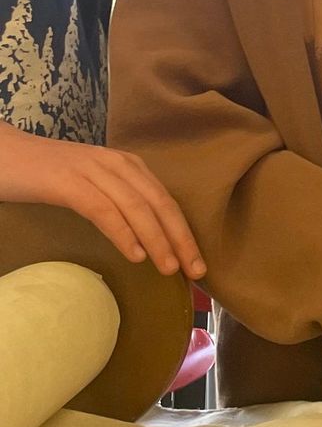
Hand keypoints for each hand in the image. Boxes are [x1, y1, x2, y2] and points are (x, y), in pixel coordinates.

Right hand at [0, 123, 205, 279]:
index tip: (198, 263)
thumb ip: (118, 202)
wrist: (4, 154)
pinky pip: (104, 210)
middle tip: (196, 272)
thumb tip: (145, 240)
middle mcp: (117, 164)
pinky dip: (123, 232)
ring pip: (137, 207)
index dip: (185, 232)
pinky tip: (135, 254)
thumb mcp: (93, 185)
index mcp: (127, 165)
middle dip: (181, 239)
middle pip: (160, 204)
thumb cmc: (47, 176)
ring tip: (169, 269)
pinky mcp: (68, 182)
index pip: (166, 201)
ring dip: (157, 240)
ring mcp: (93, 170)